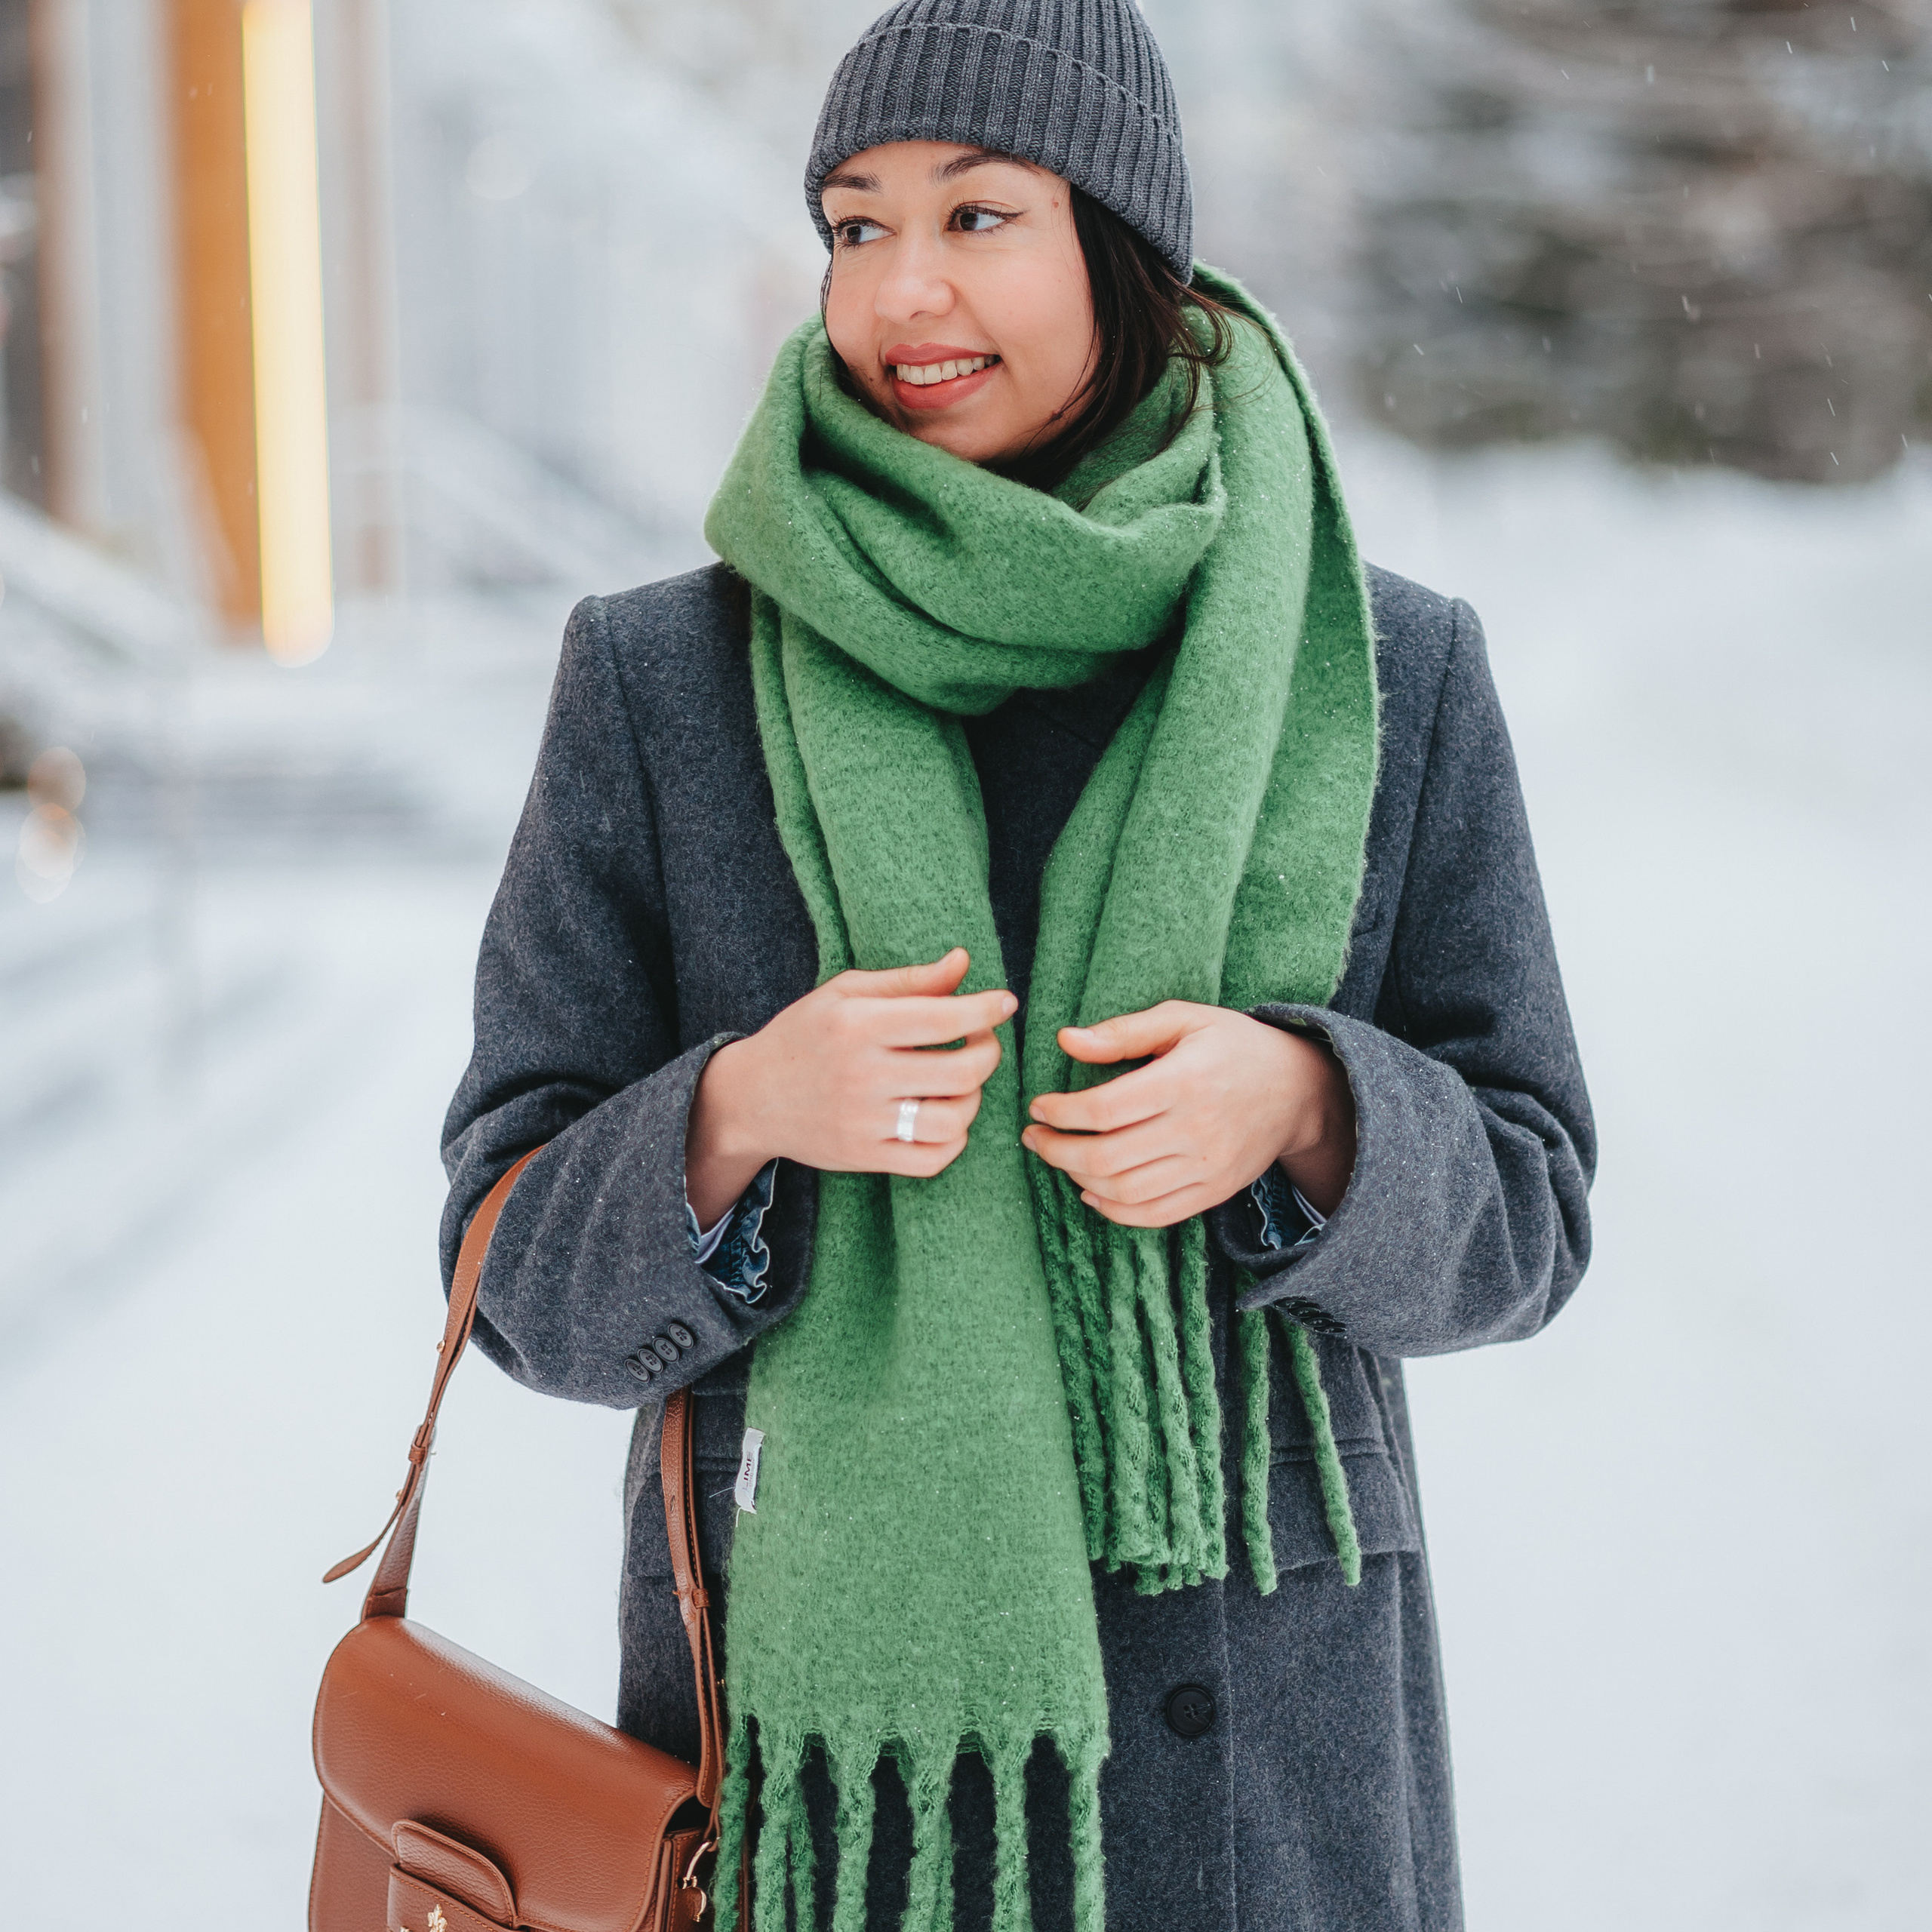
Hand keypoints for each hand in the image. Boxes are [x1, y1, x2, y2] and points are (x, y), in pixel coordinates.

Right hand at [685, 947, 1014, 1227]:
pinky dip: (954, 1139)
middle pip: (960, 1072)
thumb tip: (963, 962)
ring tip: (961, 1082)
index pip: (943, 1019)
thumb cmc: (804, 1035)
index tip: (1005, 1003)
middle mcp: (862, 1075)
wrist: (751, 1098)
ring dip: (973, 1099)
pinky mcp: (864, 1156)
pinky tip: (945, 1117)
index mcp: (857, 1025)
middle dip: (988, 1053)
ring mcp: (863, 1121)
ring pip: (953, 1120)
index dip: (986, 1010)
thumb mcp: (845, 993)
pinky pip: (932, 1159)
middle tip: (982, 1041)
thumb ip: (908, 980)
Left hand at [1020, 1001, 1355, 1228]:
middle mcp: (1196, 1130)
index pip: (1104, 1110)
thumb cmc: (1232, 1045)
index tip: (1038, 1106)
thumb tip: (1066, 1041)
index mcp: (1184, 1081)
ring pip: (1124, 1191)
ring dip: (1078, 1179)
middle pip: (1106, 1157)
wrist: (1298, 1090)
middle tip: (1034, 1137)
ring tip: (1059, 1157)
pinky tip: (1091, 1191)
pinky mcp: (1214, 1191)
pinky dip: (1114, 1211)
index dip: (1060, 1113)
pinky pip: (1154, 1215)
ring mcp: (1207, 1167)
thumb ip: (1124, 1031)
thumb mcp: (1184, 1019)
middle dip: (1056, 1150)